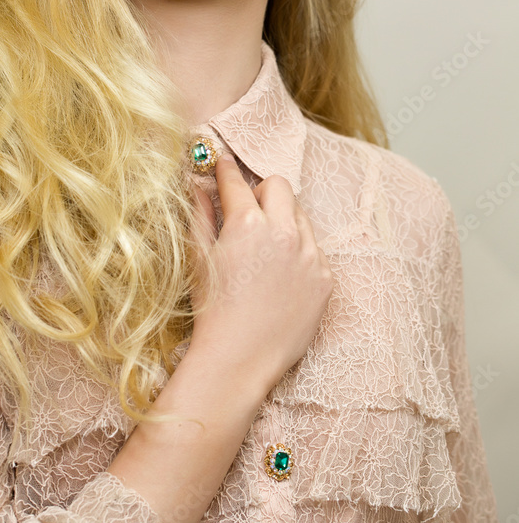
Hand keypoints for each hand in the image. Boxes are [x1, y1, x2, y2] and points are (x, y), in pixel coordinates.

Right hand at [187, 154, 334, 392]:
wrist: (239, 360)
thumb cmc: (212, 311)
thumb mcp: (199, 259)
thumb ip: (200, 215)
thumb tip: (197, 185)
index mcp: (248, 223)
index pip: (237, 182)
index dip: (226, 170)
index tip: (223, 162)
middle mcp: (284, 233)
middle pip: (279, 186)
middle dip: (261, 192)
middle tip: (247, 211)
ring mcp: (310, 256)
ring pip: (300, 216)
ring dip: (283, 221)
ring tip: (264, 251)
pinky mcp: (325, 279)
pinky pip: (313, 250)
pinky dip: (298, 254)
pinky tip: (279, 278)